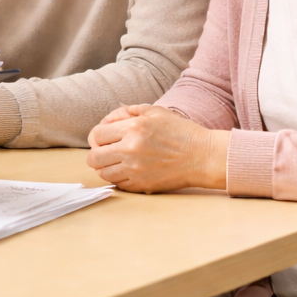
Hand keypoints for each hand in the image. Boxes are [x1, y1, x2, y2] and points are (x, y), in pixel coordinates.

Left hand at [87, 104, 229, 192]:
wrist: (202, 156)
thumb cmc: (180, 131)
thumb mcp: (154, 111)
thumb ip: (127, 112)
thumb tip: (107, 120)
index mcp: (133, 128)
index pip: (97, 135)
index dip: (96, 137)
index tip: (102, 139)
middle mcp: (131, 150)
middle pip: (94, 158)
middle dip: (96, 154)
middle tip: (104, 152)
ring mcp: (136, 170)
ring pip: (104, 174)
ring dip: (105, 168)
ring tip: (115, 162)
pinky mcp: (143, 185)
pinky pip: (118, 185)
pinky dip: (118, 179)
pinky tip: (127, 171)